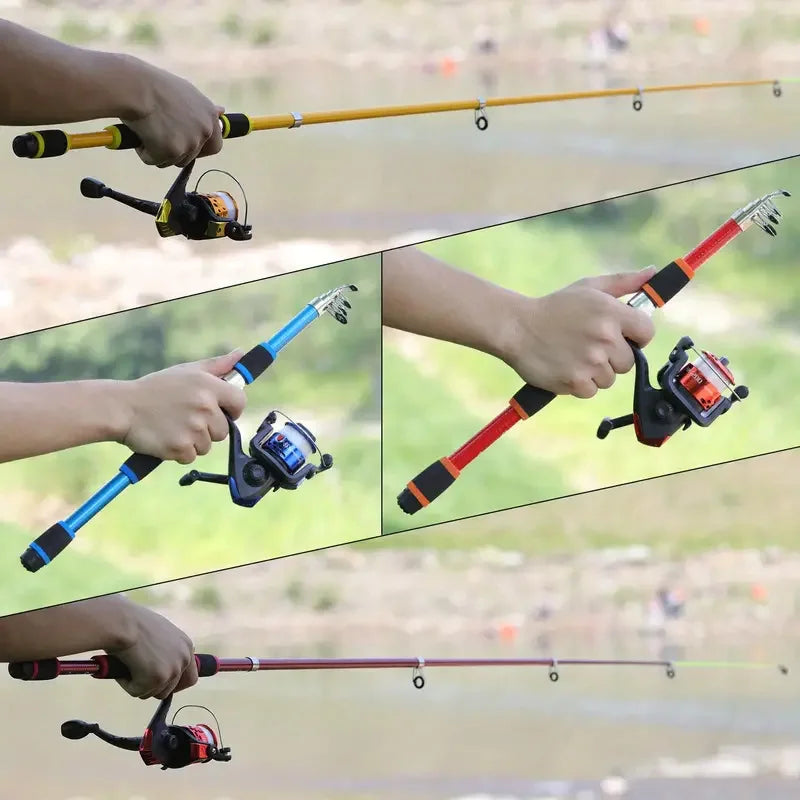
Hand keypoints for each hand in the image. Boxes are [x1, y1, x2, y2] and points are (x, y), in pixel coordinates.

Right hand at [108, 604, 197, 699]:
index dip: (174, 685)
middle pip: (170, 690)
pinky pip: (138, 692)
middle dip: (153, 687)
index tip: (160, 685)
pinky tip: (123, 666)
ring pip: (153, 692)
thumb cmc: (133, 623)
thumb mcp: (158, 634)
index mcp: (186, 646)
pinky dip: (127, 684)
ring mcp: (172, 670)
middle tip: (139, 678)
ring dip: (139, 684)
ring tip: (129, 665)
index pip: (190, 678)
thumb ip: (165, 650)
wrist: (122, 622)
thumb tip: (157, 666)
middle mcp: (184, 659)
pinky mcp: (157, 679)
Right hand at [117, 350, 246, 463]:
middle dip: (208, 428)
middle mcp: (205, 407)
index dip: (232, 408)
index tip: (222, 411)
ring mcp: (194, 429)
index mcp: (209, 386)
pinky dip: (180, 452)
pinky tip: (167, 437)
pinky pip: (191, 456)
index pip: (240, 402)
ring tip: (174, 426)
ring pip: (207, 445)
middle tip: (186, 417)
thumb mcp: (187, 371)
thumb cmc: (155, 389)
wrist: (122, 408)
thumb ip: (218, 365)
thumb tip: (240, 355)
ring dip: (193, 441)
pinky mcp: (181, 448)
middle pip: (223, 429)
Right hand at [122, 59, 223, 167]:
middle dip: (176, 152)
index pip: (215, 145)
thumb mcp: (185, 92)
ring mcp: (190, 142)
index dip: (199, 149)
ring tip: (147, 128)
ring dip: (159, 151)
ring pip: (173, 160)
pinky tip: (140, 133)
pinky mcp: (172, 152)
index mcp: (209, 115)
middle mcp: (204, 130)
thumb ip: (202, 108)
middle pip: (192, 156)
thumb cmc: (154, 86)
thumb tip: (221, 111)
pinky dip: (145, 152)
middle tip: (161, 137)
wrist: (134, 87)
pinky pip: (155, 160)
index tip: (185, 144)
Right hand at [502, 267, 656, 397]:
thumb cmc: (554, 307)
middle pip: (629, 361)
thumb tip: (652, 272)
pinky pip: (592, 391)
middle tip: (589, 345)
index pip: (646, 332)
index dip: (635, 336)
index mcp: (611, 313)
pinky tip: (566, 367)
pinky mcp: (575, 383)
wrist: (516, 328)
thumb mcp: (588, 287)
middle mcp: (605, 338)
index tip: (621, 336)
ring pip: (610, 378)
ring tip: (574, 356)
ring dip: (595, 371)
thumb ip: (624, 281)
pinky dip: (580, 384)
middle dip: (612, 356)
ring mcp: (590, 363)